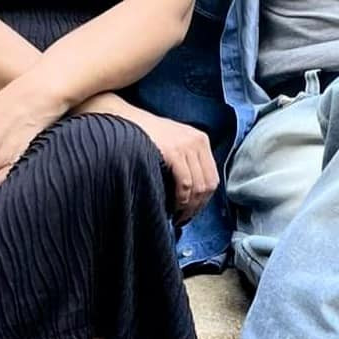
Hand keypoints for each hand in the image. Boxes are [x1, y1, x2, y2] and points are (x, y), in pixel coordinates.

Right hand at [127, 110, 218, 225]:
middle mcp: (197, 141)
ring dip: (188, 207)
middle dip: (196, 207)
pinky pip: (185, 184)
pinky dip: (180, 200)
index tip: (192, 211)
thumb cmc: (146, 136)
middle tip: (183, 218)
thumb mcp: (174, 142)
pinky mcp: (173, 151)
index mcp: (200, 140)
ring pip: (197, 187)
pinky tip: (170, 206)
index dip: (204, 200)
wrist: (126, 120)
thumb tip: (193, 195)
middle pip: (207, 184)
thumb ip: (186, 162)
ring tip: (176, 216)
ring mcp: (186, 145)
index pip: (212, 177)